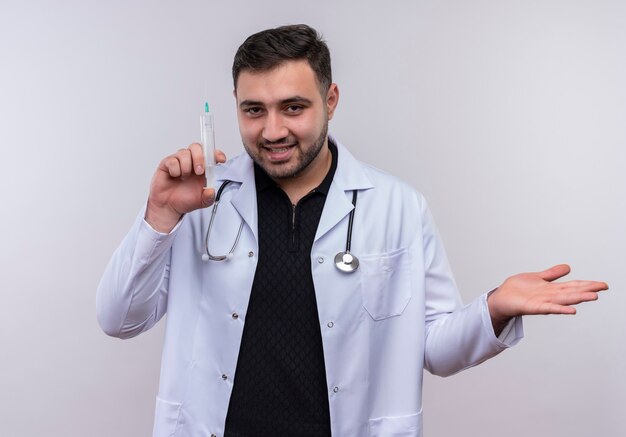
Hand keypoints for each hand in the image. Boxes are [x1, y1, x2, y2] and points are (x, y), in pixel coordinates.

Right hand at [145, 143, 226, 231]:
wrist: (168, 206)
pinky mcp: (167, 163)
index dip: (216, 154)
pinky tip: (175, 176)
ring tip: (184, 177)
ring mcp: (179, 161)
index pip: (211, 154)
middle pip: (197, 147)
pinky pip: (172, 160)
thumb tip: (212, 191)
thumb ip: (209, 197)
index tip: (220, 160)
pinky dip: (175, 170)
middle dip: (199, 158)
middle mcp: (191, 162)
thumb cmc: (184, 200)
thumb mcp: (202, 202)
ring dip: (186, 166)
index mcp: (203, 168)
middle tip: (199, 171)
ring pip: (184, 152)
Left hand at [487, 264, 607, 334]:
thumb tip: (568, 267)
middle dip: (587, 290)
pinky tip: (571, 311)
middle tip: (603, 288)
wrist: (501, 298)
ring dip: (578, 299)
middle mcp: (550, 296)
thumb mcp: (537, 277)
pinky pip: (548, 308)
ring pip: (563, 300)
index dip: (587, 284)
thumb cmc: (517, 290)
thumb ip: (552, 274)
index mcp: (551, 289)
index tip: (603, 284)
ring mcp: (542, 302)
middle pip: (572, 292)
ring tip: (593, 297)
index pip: (573, 285)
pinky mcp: (533, 307)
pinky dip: (560, 309)